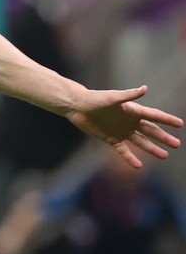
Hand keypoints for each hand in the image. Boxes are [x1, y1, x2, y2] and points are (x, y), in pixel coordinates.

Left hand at [66, 85, 182, 167]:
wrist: (78, 106)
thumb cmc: (95, 99)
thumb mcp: (113, 97)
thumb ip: (129, 95)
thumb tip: (145, 88)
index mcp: (132, 110)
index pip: (153, 116)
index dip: (166, 120)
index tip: (180, 124)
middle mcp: (129, 121)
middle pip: (150, 131)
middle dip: (163, 137)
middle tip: (177, 144)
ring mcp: (121, 131)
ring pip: (140, 142)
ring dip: (152, 148)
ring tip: (165, 156)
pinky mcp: (111, 139)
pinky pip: (123, 151)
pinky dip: (130, 158)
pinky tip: (138, 165)